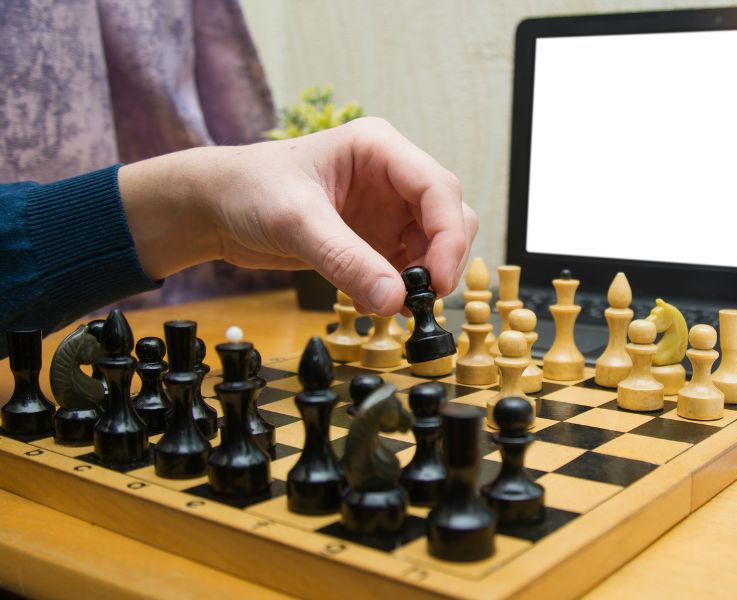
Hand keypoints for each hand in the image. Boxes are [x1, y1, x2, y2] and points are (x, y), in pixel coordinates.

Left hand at [118, 117, 477, 314]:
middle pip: (448, 215)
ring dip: (426, 275)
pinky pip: (408, 264)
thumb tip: (394, 301)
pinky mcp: (374, 237)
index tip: (437, 280)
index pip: (438, 188)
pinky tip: (381, 303)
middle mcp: (391, 175)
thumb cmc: (247, 190)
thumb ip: (346, 261)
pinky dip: (404, 287)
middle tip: (423, 298)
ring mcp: (386, 208)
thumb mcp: (296, 222)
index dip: (448, 235)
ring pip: (436, 242)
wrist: (213, 207)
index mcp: (379, 148)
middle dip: (444, 256)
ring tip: (397, 303)